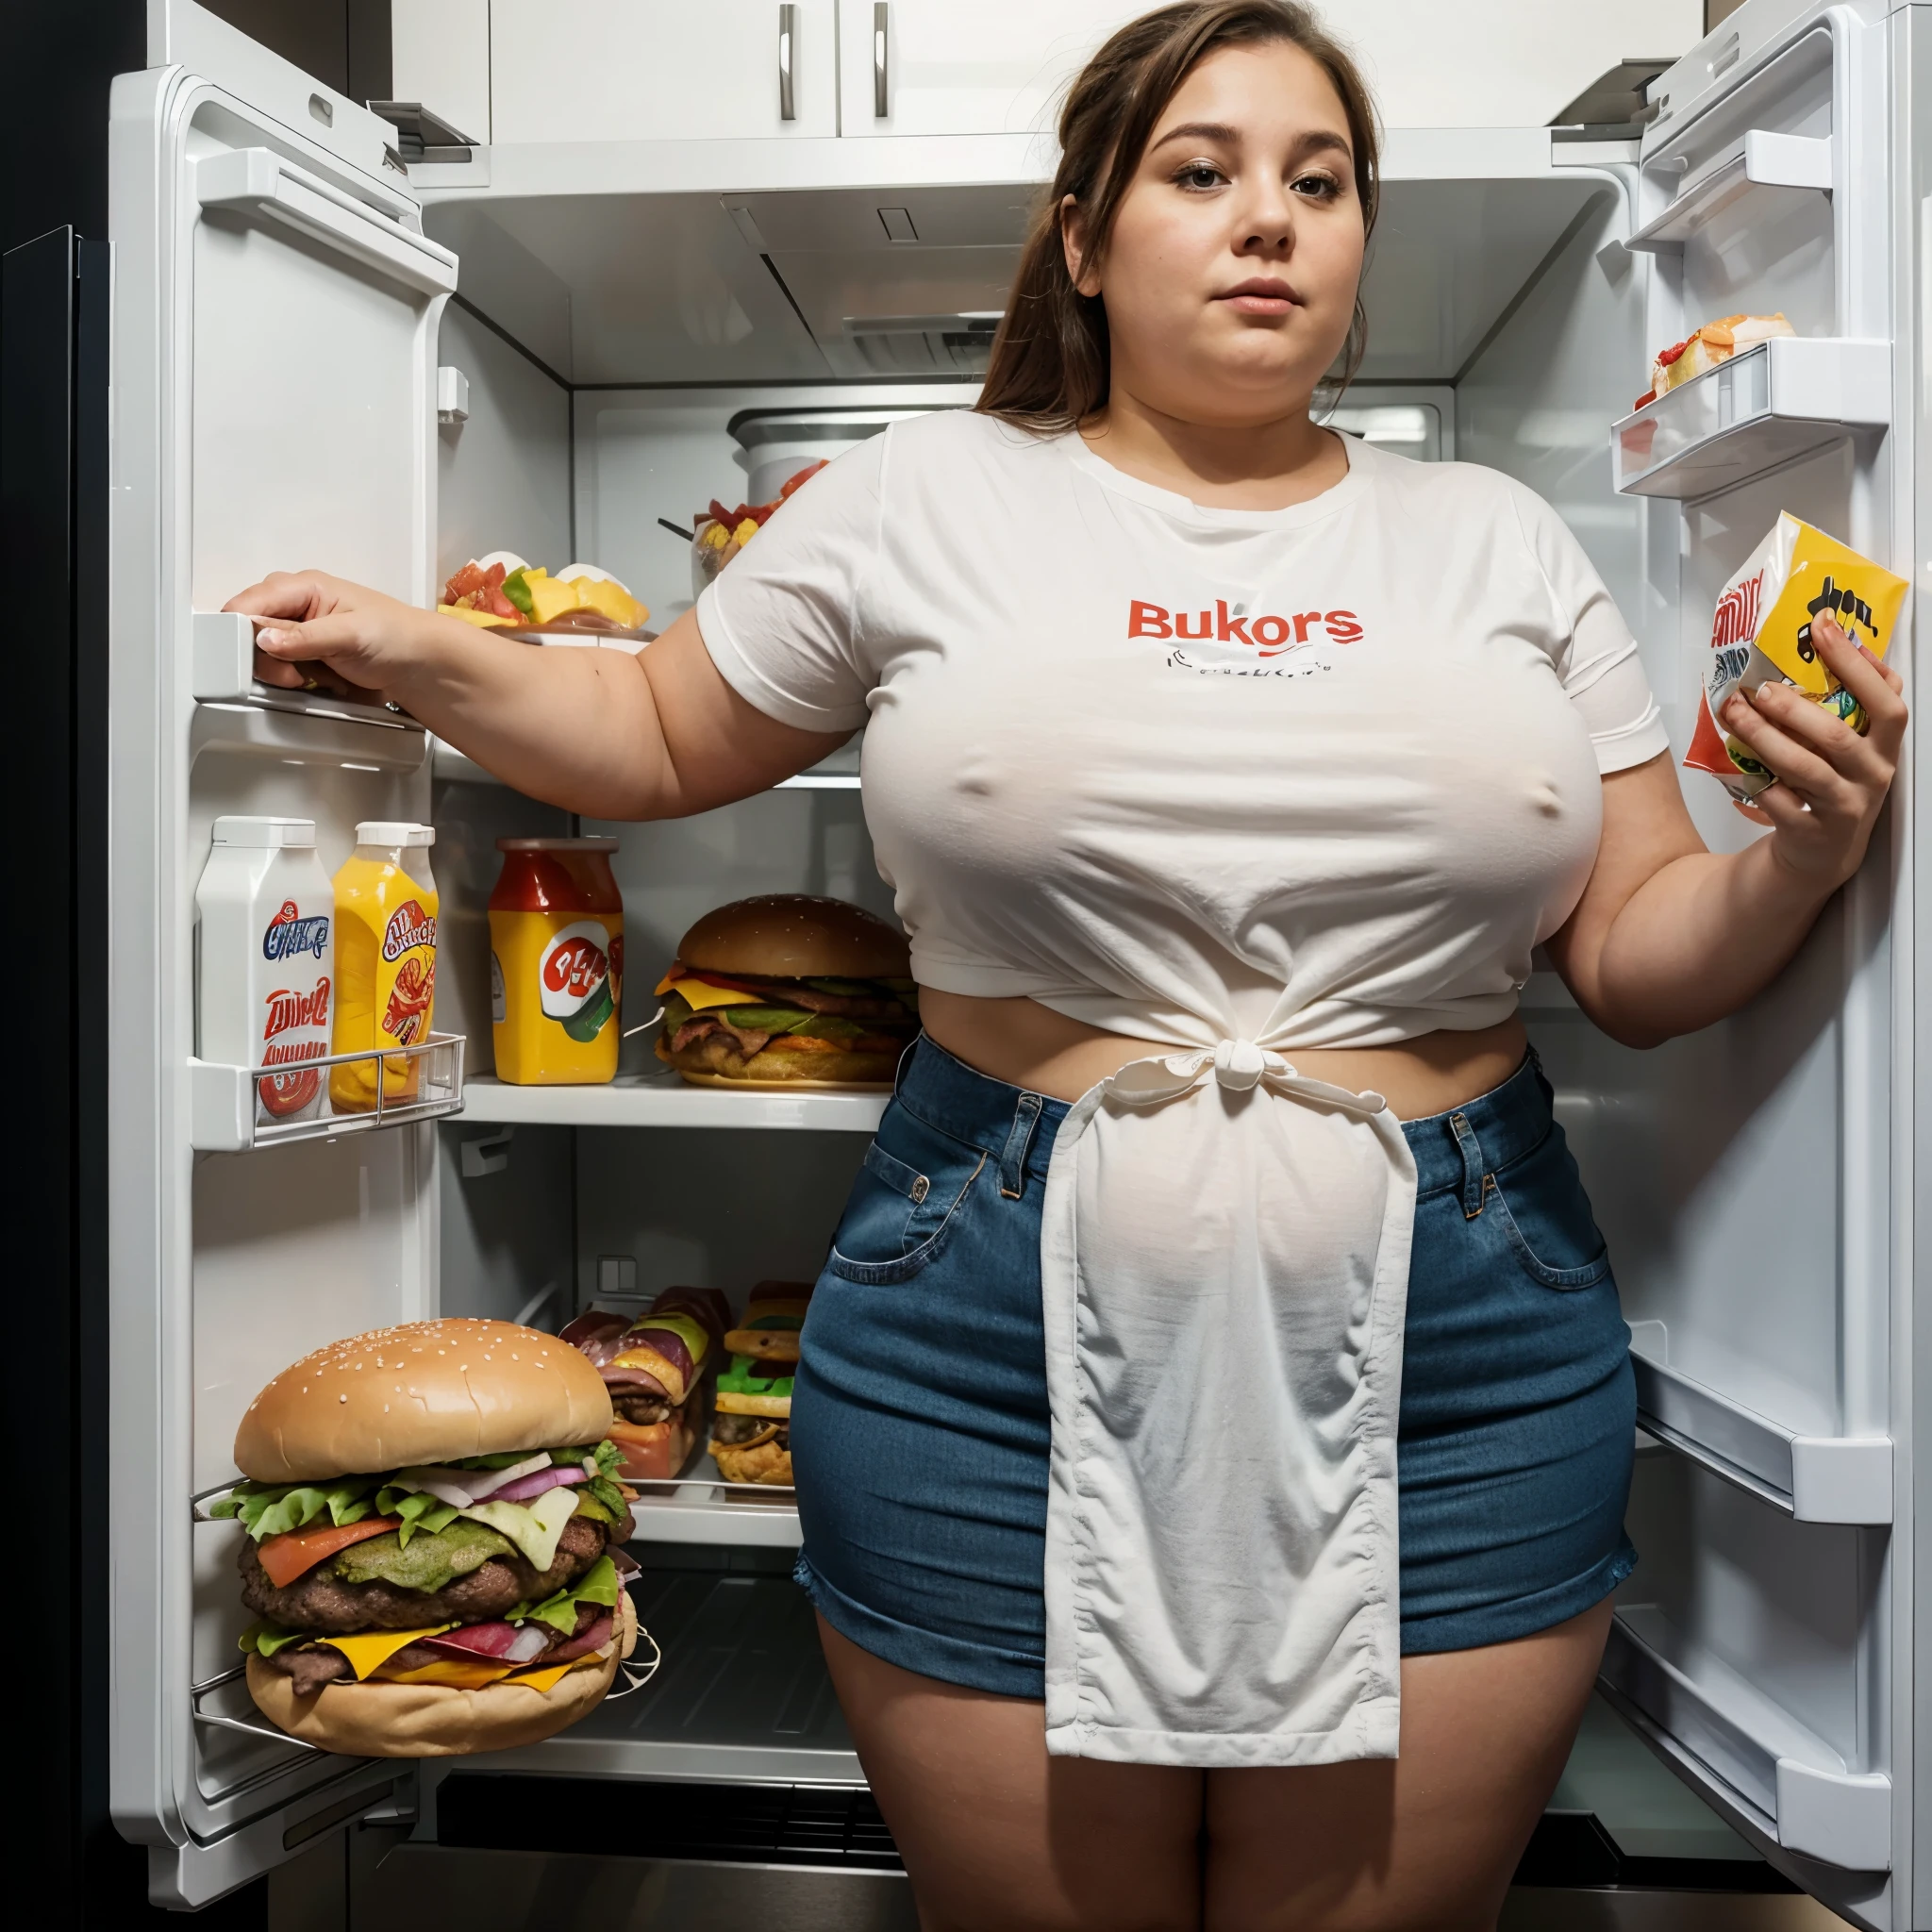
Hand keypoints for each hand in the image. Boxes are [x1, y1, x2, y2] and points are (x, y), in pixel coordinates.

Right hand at [221, 570, 462, 702]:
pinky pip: (280, 669)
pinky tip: (317, 680)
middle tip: (296, 674)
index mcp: (302, 586)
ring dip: (282, 672)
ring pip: (261, 654)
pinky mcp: (303, 654)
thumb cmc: (396, 636)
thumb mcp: (350, 634)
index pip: (248, 604)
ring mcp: (297, 631)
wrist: (420, 664)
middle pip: (247, 631)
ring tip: (315, 677)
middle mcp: (294, 605)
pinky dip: (294, 680)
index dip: (241, 631)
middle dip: (266, 658)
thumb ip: (305, 638)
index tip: (255, 656)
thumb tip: (263, 639)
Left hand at [1719, 612, 1906, 890]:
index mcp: (1884, 747)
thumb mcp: (1856, 746)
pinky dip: (1757, 782)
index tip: (1823, 628)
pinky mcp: (1812, 832)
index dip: (1857, 664)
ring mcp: (1844, 806)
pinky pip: (1780, 802)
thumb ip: (1856, 701)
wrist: (1820, 853)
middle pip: (1837, 736)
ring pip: (1804, 767)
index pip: (1887, 701)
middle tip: (1759, 688)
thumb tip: (1842, 640)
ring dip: (1764, 737)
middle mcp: (1872, 775)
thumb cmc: (1834, 784)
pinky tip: (1736, 763)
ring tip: (1734, 713)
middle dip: (1794, 708)